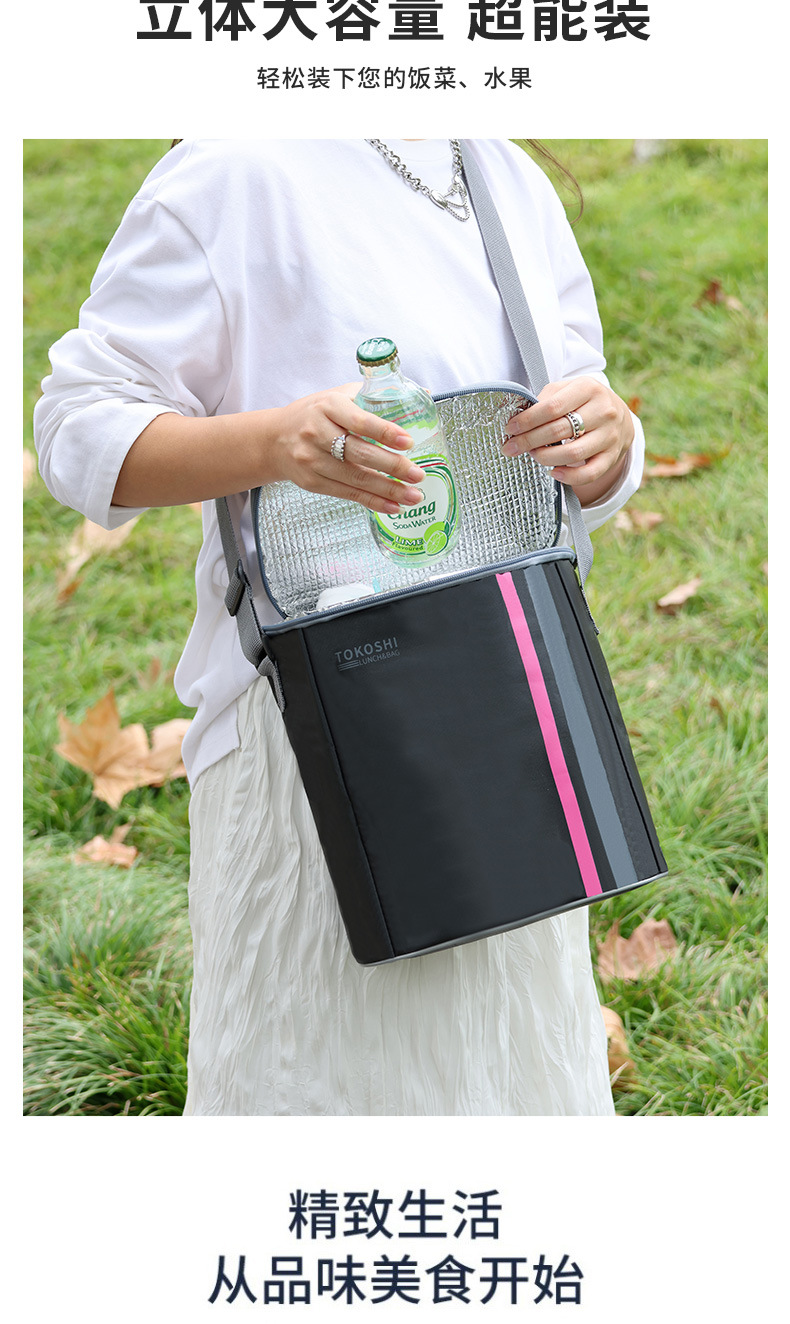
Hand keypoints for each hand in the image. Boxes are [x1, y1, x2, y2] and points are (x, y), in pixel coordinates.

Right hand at [271, 384, 426, 515]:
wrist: (275, 438)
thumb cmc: (315, 415)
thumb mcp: (338, 396)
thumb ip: (374, 397)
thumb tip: (422, 394)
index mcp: (328, 406)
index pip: (359, 421)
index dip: (385, 432)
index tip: (408, 442)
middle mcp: (317, 433)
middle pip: (359, 453)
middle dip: (393, 466)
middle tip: (418, 475)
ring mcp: (312, 460)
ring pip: (355, 478)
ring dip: (388, 489)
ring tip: (414, 495)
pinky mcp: (312, 482)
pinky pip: (347, 494)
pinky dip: (372, 501)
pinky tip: (393, 506)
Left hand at [502, 376, 633, 505]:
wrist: (619, 415)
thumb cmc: (583, 402)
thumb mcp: (567, 389)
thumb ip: (546, 399)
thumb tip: (518, 418)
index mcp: (588, 388)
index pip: (552, 407)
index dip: (527, 420)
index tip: (510, 429)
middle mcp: (603, 411)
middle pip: (559, 430)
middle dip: (529, 441)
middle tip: (511, 447)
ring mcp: (610, 435)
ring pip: (573, 453)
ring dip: (546, 458)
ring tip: (533, 455)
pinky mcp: (612, 456)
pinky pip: (590, 473)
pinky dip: (569, 477)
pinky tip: (554, 473)